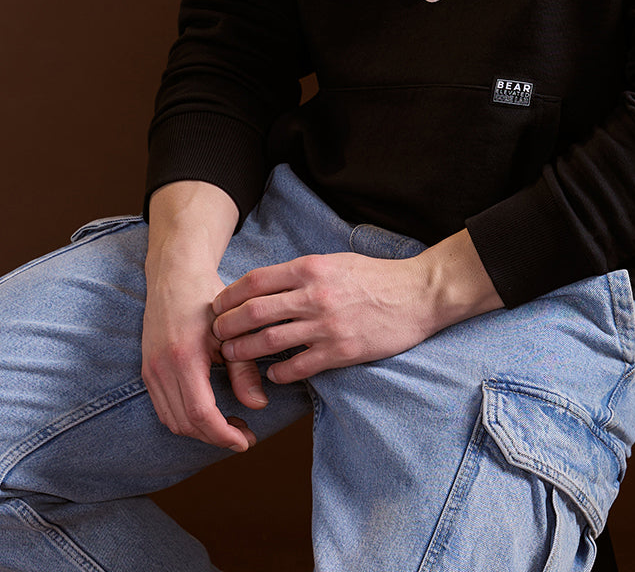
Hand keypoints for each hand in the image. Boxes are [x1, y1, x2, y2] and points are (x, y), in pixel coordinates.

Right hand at [142, 180, 263, 451]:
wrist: (174, 275)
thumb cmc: (207, 297)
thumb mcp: (231, 329)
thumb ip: (244, 367)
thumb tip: (258, 405)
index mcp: (183, 357)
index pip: (201, 414)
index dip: (223, 434)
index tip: (246, 441)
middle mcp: (161, 368)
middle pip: (186, 424)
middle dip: (216, 437)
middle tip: (245, 437)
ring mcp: (150, 371)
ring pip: (173, 421)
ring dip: (201, 432)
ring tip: (231, 427)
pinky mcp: (147, 370)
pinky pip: (164, 409)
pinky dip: (185, 420)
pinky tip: (209, 415)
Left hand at [211, 229, 502, 382]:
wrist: (417, 295)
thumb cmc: (376, 277)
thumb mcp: (336, 262)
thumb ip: (303, 273)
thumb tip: (269, 285)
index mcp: (311, 268)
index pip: (256, 281)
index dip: (230, 295)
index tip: (217, 306)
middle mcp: (314, 295)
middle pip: (254, 312)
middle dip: (227, 326)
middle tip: (216, 336)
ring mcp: (326, 326)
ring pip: (269, 342)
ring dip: (244, 352)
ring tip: (232, 357)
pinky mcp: (340, 352)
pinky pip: (298, 366)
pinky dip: (279, 372)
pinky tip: (272, 373)